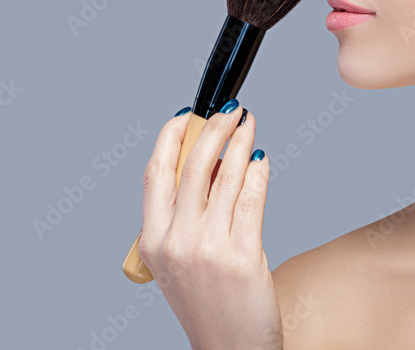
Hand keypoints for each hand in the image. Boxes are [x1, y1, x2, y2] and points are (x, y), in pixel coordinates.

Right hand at [139, 102, 281, 349]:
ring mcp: (208, 249)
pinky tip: (262, 160)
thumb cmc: (208, 304)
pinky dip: (258, 172)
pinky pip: (251, 199)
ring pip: (225, 177)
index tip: (186, 114)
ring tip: (250, 125)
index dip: (169, 137)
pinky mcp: (242, 255)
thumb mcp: (178, 261)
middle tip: (230, 110)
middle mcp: (176, 242)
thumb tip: (209, 161)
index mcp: (152, 242)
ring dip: (241, 142)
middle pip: (193, 166)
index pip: (155, 174)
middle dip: (213, 128)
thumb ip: (183, 216)